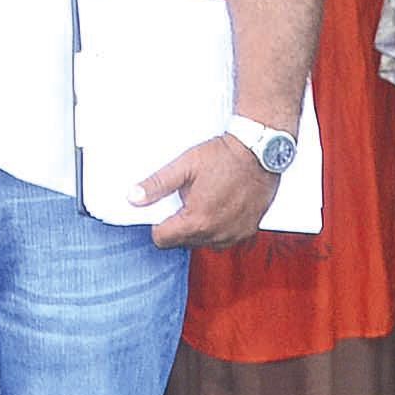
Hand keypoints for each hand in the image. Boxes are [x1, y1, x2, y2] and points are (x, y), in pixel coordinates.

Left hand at [143, 133, 280, 250]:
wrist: (260, 151)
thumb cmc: (224, 156)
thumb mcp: (184, 166)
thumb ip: (157, 185)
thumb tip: (133, 197)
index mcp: (197, 220)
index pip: (162, 240)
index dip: (157, 225)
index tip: (163, 211)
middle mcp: (216, 233)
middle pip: (182, 242)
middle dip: (178, 225)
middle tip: (186, 199)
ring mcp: (234, 234)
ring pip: (203, 242)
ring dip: (199, 229)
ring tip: (204, 201)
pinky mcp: (248, 230)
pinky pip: (224, 239)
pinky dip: (218, 229)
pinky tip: (219, 207)